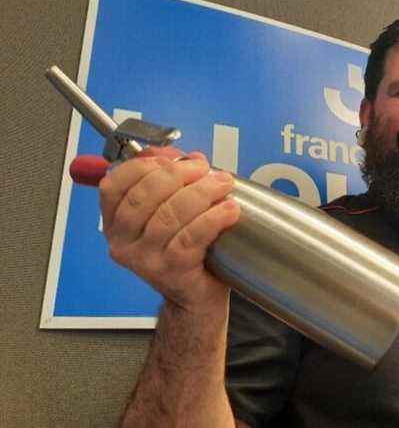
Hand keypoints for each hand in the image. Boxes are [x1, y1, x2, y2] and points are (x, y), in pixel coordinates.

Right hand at [98, 147, 239, 313]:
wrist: (196, 298)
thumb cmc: (185, 253)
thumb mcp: (171, 213)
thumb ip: (172, 182)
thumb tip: (186, 156)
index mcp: (115, 223)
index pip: (113, 184)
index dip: (143, 165)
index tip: (173, 159)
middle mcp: (123, 242)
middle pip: (143, 196)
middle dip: (179, 175)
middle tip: (206, 170)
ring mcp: (144, 259)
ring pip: (169, 215)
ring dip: (201, 193)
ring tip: (223, 185)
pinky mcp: (170, 271)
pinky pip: (190, 238)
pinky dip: (212, 218)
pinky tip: (229, 210)